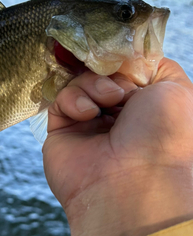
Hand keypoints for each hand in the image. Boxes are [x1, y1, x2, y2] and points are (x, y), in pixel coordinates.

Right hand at [43, 58, 192, 235]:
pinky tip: (88, 114)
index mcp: (147, 105)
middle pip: (101, 70)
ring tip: (109, 101)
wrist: (134, 184)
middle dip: (107, 68)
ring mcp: (90, 123)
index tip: (121, 51)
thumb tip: (124, 56)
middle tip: (118, 80)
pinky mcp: (63, 131)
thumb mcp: (174, 88)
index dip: (122, 55)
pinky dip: (74, 98)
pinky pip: (61, 98)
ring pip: (81, 80)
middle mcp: (119, 114)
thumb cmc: (164, 138)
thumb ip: (150, 64)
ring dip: (94, 83)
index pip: (127, 67)